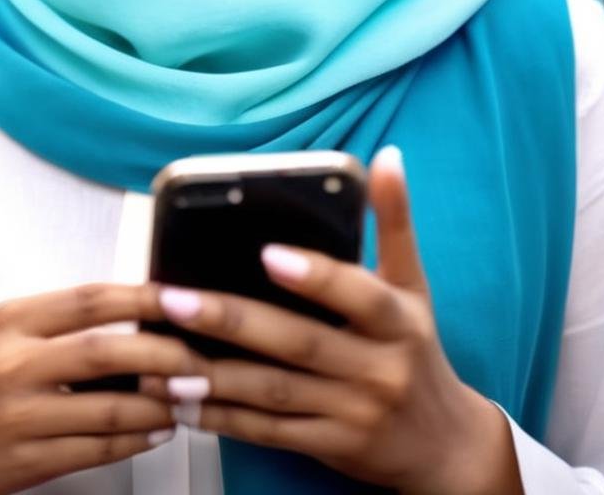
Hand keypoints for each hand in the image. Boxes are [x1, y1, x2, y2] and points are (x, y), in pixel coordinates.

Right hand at [0, 282, 204, 494]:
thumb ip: (52, 320)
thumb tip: (126, 313)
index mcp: (9, 320)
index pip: (92, 299)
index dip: (146, 297)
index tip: (184, 297)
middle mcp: (14, 364)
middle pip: (109, 351)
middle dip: (167, 354)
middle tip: (202, 355)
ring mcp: (19, 417)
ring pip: (109, 409)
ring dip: (161, 403)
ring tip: (191, 395)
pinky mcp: (21, 464)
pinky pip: (93, 451)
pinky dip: (134, 441)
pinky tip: (157, 430)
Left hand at [144, 148, 521, 494]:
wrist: (445, 445)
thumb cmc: (416, 348)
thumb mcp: (413, 284)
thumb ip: (394, 220)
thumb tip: (388, 156)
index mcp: (398, 321)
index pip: (358, 296)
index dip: (314, 276)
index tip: (266, 254)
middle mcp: (378, 369)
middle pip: (298, 343)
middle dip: (231, 321)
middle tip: (173, 300)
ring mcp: (353, 414)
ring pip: (274, 392)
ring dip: (212, 377)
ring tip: (159, 359)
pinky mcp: (331, 448)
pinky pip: (269, 432)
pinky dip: (223, 418)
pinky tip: (180, 402)